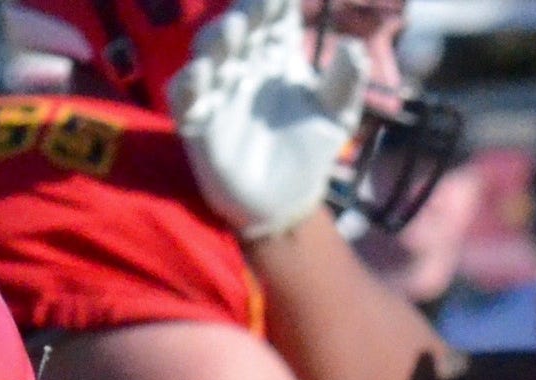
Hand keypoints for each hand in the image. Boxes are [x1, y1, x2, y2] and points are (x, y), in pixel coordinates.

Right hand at [167, 0, 365, 240]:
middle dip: (246, 12)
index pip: (276, 18)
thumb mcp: (338, 117)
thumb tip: (353, 47)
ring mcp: (220, 93)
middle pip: (241, 27)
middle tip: (258, 9)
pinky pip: (182, 97)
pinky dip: (187, 83)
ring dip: (217, 37)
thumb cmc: (310, 152)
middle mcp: (247, 69)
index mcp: (280, 59)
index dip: (275, 3)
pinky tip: (202, 74)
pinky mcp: (198, 124)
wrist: (286, 202)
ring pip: (208, 52)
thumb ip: (347, 82)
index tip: (282, 0)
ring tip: (234, 30)